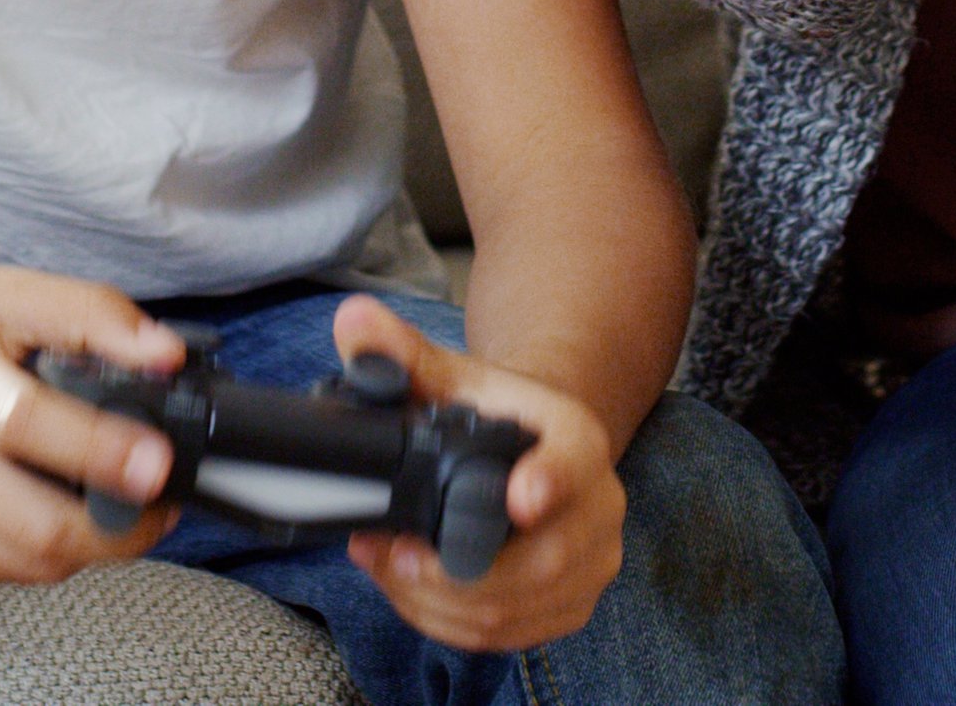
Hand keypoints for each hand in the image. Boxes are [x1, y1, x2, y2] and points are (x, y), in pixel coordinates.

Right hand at [0, 258, 185, 580]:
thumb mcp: (6, 290)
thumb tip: (168, 357)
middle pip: (38, 529)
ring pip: (30, 564)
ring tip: (124, 500)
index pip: (26, 427)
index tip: (159, 460)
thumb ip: (94, 317)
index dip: (100, 451)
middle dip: (122, 526)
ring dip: (95, 544)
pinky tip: (64, 505)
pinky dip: (49, 550)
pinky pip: (3, 570)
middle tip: (163, 494)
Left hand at [332, 296, 627, 654]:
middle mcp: (601, 506)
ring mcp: (591, 564)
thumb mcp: (451, 376)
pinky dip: (448, 622)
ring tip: (383, 567)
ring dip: (435, 601)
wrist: (534, 446)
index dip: (549, 482)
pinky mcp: (569, 607)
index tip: (518, 497)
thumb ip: (400, 353)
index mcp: (577, 440)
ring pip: (514, 609)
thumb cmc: (493, 412)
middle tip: (387, 552)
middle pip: (537, 563)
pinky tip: (410, 593)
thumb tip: (353, 321)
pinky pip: (508, 635)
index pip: (572, 464)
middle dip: (449, 570)